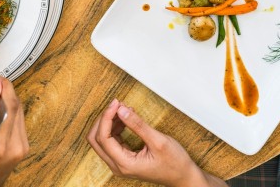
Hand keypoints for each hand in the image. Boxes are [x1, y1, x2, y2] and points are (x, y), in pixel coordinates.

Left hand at [87, 100, 227, 186]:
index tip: (116, 103)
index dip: (107, 117)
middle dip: (104, 119)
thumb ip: (138, 125)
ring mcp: (120, 163)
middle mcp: (118, 166)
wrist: (183, 176)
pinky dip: (115, 127)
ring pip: (102, 139)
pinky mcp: (124, 158)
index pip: (104, 138)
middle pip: (96, 139)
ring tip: (124, 109)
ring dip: (109, 122)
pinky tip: (126, 118)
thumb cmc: (174, 163)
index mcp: (125, 164)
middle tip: (117, 105)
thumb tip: (121, 110)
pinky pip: (112, 141)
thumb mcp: (158, 141)